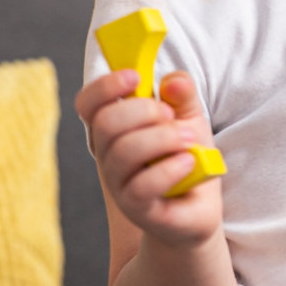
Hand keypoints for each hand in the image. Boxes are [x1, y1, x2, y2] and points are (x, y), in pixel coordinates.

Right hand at [74, 69, 222, 248]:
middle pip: (105, 123)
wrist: (198, 208)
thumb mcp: (190, 118)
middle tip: (172, 116)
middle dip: (144, 111)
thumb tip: (173, 81)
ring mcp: (119, 184)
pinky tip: (190, 163)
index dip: (104, 87)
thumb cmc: (187, 157)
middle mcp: (108, 155)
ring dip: (162, 139)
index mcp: (114, 129)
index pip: (88, 104)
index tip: (135, 77)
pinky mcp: (136, 208)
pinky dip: (170, 168)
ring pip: (123, 153)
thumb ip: (183, 96)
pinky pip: (142, 185)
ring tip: (189, 141)